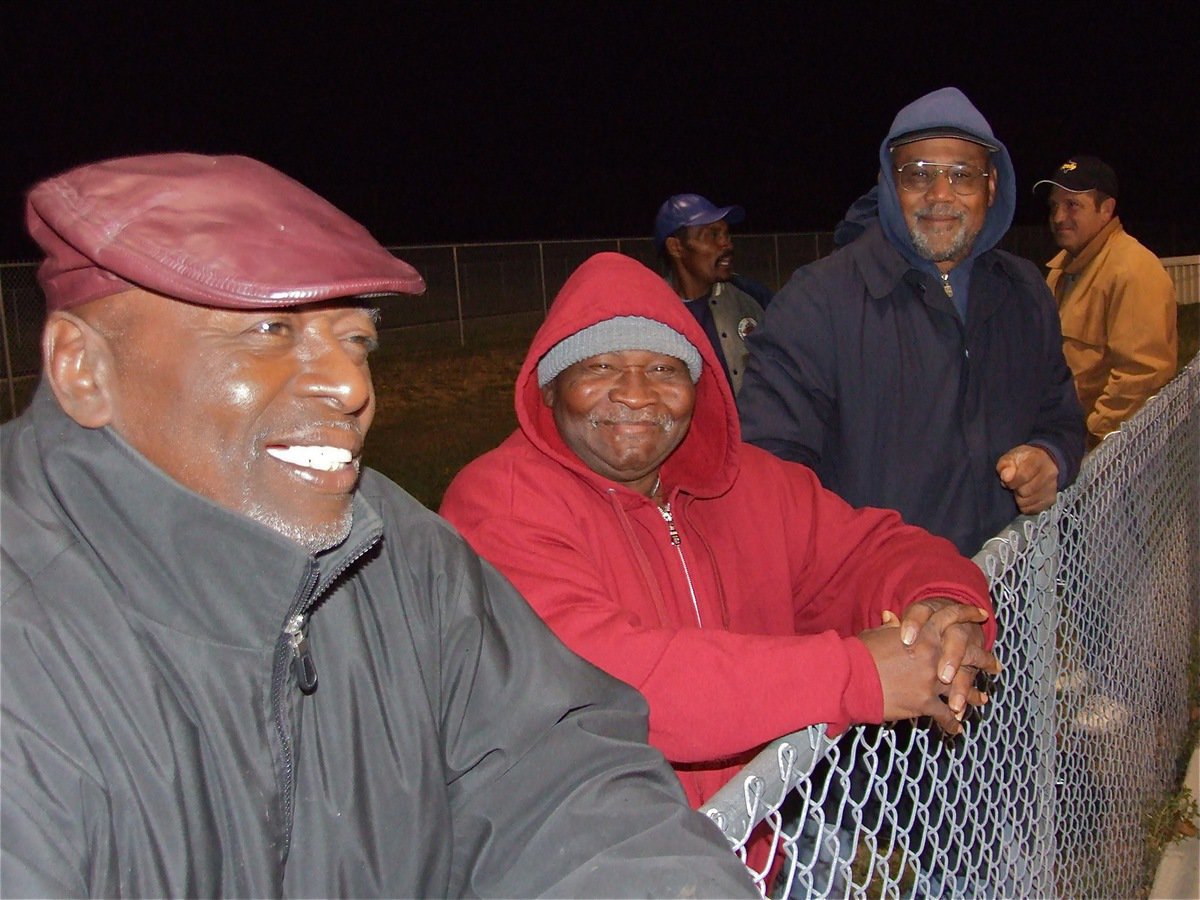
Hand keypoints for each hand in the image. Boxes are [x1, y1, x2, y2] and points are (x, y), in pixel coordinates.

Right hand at [862, 602, 998, 734]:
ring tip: (982, 700)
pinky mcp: (924, 703)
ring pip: (962, 688)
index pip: (951, 618)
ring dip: (973, 695)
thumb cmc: (861, 653)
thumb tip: (893, 617)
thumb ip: (891, 627)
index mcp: (923, 633)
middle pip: (968, 654)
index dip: (968, 614)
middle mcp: (933, 654)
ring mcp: (931, 680)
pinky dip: (951, 722)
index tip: (981, 615)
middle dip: (984, 660)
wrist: (851, 677)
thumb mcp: (877, 634)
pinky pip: (945, 714)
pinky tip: (955, 728)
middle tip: (995, 666)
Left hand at [996, 444, 1058, 513]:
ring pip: (1028, 502)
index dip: (1011, 482)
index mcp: (1038, 460)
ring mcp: (1052, 488)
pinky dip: (1025, 505)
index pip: (1023, 476)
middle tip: (1015, 485)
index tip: (1007, 481)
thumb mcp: (1011, 457)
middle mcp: (1049, 474)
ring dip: (1019, 498)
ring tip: (1020, 489)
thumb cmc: (1024, 460)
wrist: (1043, 462)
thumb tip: (1006, 477)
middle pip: (1025, 491)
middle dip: (1015, 489)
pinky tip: (1025, 496)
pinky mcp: (1051, 499)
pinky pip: (1032, 509)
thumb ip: (1005, 466)